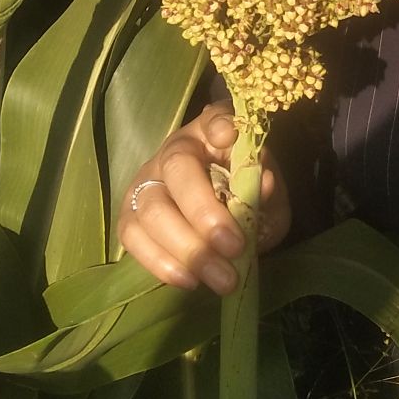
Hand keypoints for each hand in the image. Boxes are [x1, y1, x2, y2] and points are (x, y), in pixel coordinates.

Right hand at [115, 106, 289, 294]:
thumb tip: (264, 184)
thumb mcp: (267, 191)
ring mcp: (146, 182)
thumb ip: (268, 190)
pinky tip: (191, 280)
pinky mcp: (130, 217)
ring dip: (187, 248)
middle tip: (235, 248)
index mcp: (211, 134)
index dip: (220, 126)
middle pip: (178, 171)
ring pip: (151, 209)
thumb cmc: (245, 195)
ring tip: (222, 278)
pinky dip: (161, 263)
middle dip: (205, 213)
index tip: (229, 137)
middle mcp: (173, 150)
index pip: (214, 117)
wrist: (217, 217)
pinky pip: (133, 238)